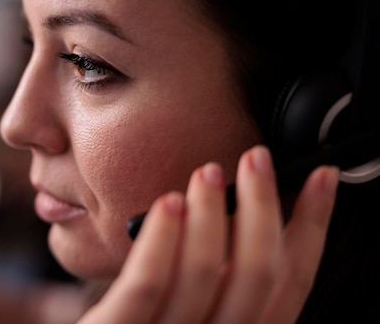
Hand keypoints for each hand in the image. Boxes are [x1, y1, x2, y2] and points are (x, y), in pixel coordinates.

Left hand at [78, 145, 338, 323]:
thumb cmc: (148, 322)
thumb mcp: (195, 310)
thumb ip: (222, 282)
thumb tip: (244, 214)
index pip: (290, 284)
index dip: (312, 227)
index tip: (319, 178)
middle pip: (257, 274)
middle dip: (264, 207)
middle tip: (255, 159)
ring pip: (205, 274)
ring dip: (211, 213)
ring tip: (207, 173)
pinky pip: (147, 284)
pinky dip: (162, 238)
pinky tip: (169, 201)